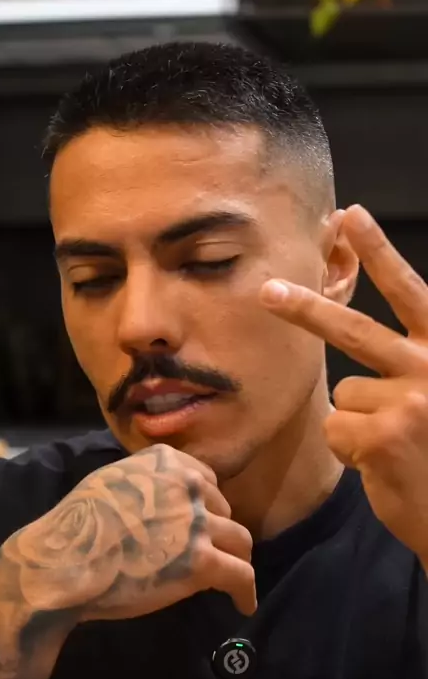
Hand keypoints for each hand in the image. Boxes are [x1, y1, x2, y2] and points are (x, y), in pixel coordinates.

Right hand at [3, 444, 255, 618]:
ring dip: (237, 558)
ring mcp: (197, 523)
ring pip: (240, 540)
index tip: (201, 523)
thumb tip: (158, 498)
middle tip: (208, 553)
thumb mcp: (111, 480)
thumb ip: (144, 481)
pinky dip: (245, 591)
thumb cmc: (77, 526)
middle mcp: (188, 485)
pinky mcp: (202, 561)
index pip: (206, 479)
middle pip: (223, 510)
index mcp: (165, 462)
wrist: (65, 562)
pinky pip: (241, 575)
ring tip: (232, 577)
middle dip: (217, 531)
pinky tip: (244, 604)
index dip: (205, 504)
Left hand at [261, 204, 427, 566]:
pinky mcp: (384, 437)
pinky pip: (335, 429)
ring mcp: (411, 401)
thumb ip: (407, 364)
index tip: (351, 215)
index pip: (410, 293)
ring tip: (396, 445)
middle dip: (305, 308)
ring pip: (341, 396)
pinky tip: (384, 463)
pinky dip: (350, 449)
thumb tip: (353, 353)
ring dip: (357, 422)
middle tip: (267, 290)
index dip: (379, 253)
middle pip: (353, 330)